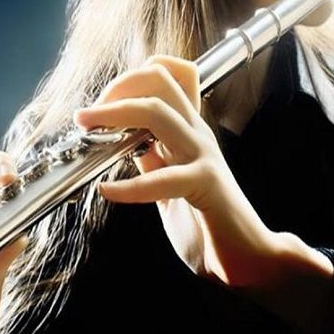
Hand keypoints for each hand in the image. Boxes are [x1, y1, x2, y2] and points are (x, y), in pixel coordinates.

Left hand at [74, 56, 331, 288]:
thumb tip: (126, 141)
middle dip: (117, 87)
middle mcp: (197, 134)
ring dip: (113, 114)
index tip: (104, 103)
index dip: (132, 78)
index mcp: (190, 131)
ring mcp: (203, 156)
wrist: (247, 258)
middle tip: (88, 116)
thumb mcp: (172, 181)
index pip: (171, 75)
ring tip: (86, 128)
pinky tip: (109, 192)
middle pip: (158, 79)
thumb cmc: (211, 223)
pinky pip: (162, 177)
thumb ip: (154, 158)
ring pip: (156, 111)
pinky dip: (129, 186)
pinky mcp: (205, 185)